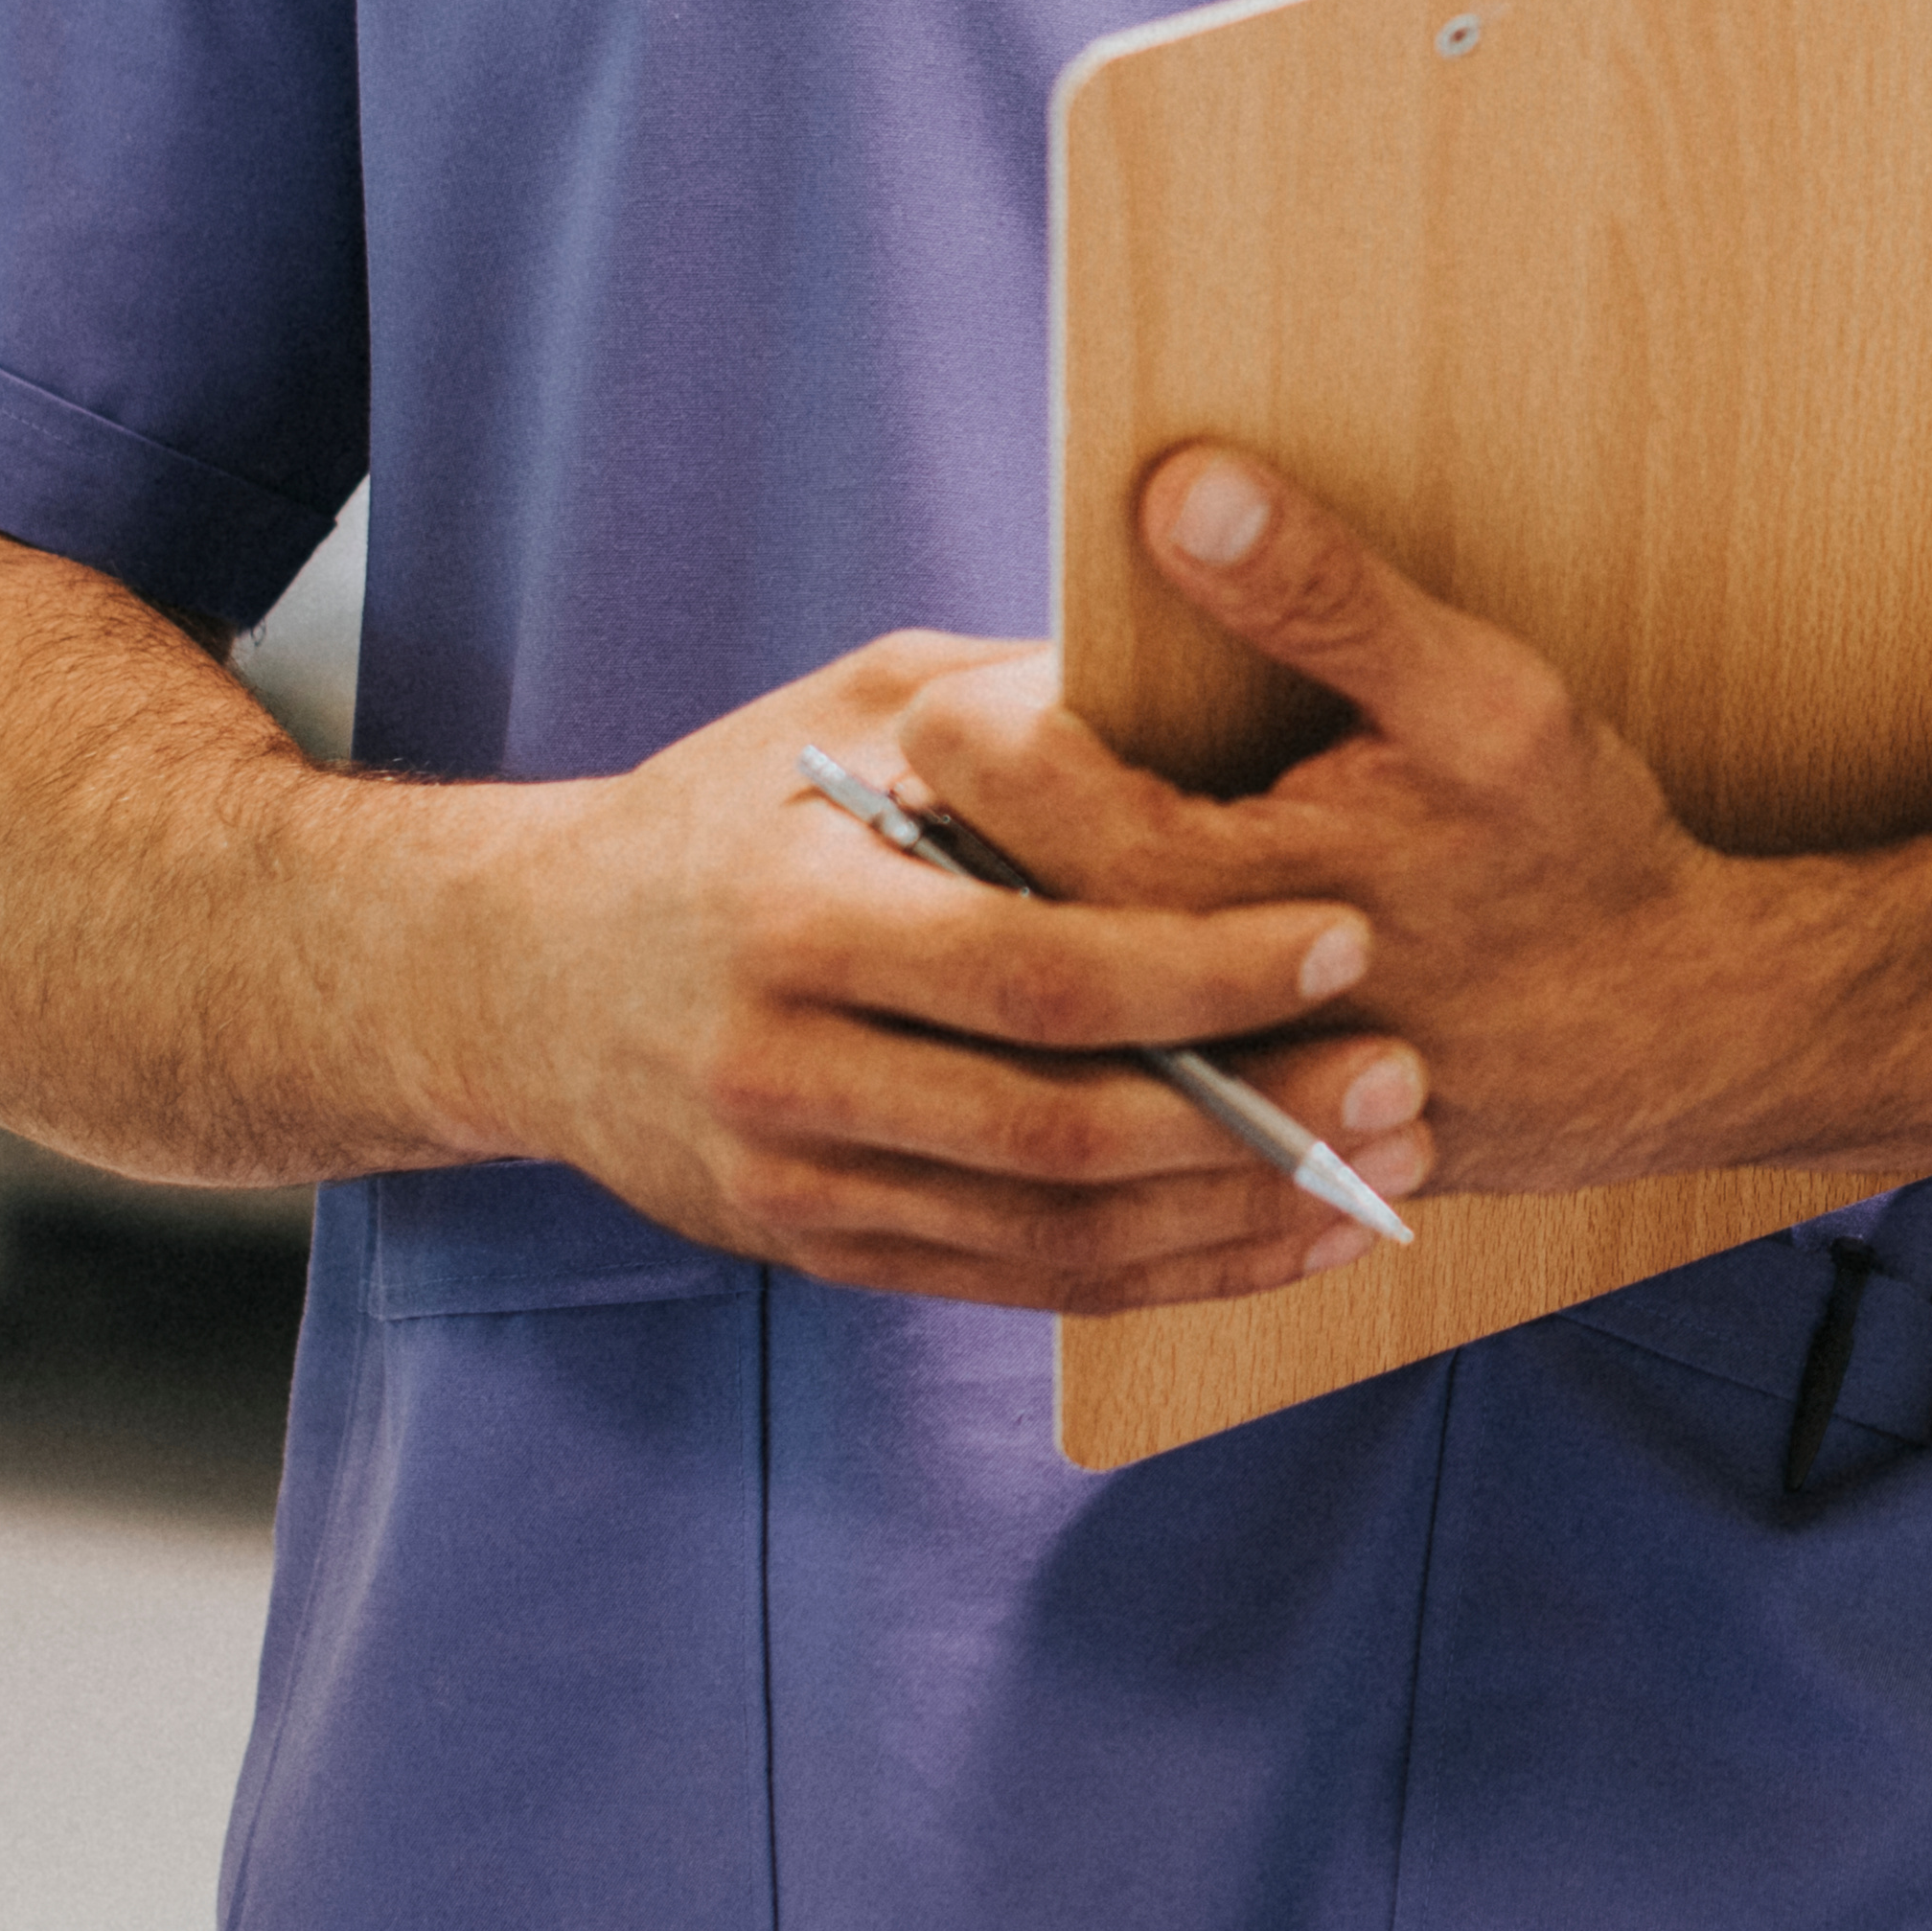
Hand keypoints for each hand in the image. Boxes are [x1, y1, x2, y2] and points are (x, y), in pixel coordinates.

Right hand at [481, 624, 1444, 1309]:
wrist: (522, 980)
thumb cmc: (724, 809)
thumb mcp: (850, 707)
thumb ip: (1013, 700)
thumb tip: (1201, 643)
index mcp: (797, 921)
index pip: (1038, 968)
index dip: (1205, 971)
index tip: (1353, 937)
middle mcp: (787, 1072)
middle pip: (1060, 1125)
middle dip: (1255, 1115)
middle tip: (1408, 1078)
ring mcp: (800, 1186)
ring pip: (1056, 1237)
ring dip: (1236, 1218)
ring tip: (1385, 1174)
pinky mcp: (824, 1254)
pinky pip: (1024, 1287)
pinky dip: (1170, 1273)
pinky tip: (1287, 1238)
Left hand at [878, 445, 1835, 1197]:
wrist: (1670, 1043)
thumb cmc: (1581, 858)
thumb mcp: (1480, 701)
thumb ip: (1322, 599)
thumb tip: (1178, 488)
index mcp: (1210, 895)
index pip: (988, 775)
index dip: (983, 707)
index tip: (1021, 681)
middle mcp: (1171, 1016)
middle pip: (972, 889)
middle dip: (969, 811)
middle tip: (996, 759)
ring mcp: (1185, 1090)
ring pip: (1013, 994)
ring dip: (1004, 913)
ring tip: (1033, 855)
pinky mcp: (1208, 1136)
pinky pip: (1079, 1063)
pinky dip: (1068, 1002)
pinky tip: (1102, 952)